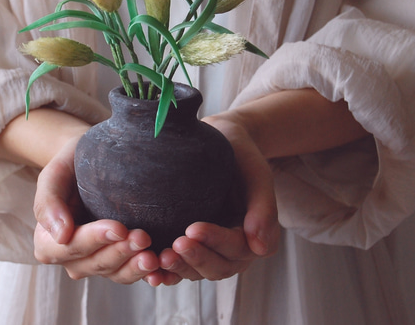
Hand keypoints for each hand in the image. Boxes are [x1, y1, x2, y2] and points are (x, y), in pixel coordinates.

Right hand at [33, 135, 160, 283]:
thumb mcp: (54, 175)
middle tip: (144, 237)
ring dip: (134, 266)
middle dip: (120, 252)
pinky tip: (161, 267)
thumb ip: (48, 203)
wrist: (90, 159)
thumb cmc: (70, 165)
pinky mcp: (119, 259)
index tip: (119, 227)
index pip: (71, 247)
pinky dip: (146, 273)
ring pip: (115, 273)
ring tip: (153, 256)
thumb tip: (61, 235)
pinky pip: (130, 272)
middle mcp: (72, 258)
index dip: (95, 240)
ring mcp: (96, 261)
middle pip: (95, 263)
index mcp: (49, 241)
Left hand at [145, 116, 279, 285]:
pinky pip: (179, 265)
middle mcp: (233, 250)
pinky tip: (150, 271)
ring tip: (159, 259)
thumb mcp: (257, 175)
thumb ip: (264, 210)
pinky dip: (167, 272)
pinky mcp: (190, 246)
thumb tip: (261, 249)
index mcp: (253, 236)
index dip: (215, 241)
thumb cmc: (241, 156)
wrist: (221, 142)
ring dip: (179, 269)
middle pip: (217, 267)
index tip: (192, 228)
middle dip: (196, 258)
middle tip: (173, 246)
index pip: (236, 248)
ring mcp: (210, 250)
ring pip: (197, 271)